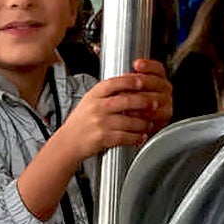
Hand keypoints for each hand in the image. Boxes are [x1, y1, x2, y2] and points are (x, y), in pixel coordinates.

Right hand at [57, 58, 172, 159]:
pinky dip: (136, 137)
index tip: (142, 80)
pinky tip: (141, 136)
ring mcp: (100, 123)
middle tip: (154, 102)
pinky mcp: (103, 138)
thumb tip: (129, 83)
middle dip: (144, 101)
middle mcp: (96, 107)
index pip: (113, 83)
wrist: (68, 142)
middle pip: (125, 100)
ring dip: (143, 123)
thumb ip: (106, 94)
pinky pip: (125, 136)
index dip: (130, 81)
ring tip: (149, 123)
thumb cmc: (80, 123)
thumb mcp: (89, 102)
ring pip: (129, 120)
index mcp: (93, 96)